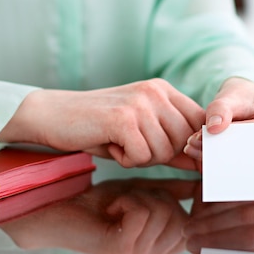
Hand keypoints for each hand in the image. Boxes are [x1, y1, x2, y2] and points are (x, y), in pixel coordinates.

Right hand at [0, 79, 204, 168]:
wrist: (52, 115)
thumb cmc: (99, 128)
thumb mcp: (141, 132)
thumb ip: (173, 144)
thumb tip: (201, 163)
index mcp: (164, 90)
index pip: (200, 121)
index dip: (193, 145)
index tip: (178, 157)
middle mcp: (155, 91)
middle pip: (185, 140)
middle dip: (163, 155)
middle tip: (135, 148)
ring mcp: (140, 103)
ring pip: (164, 151)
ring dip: (142, 158)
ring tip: (120, 144)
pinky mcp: (123, 118)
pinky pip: (142, 155)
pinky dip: (126, 160)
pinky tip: (110, 145)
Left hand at [0, 179, 197, 253]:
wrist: (64, 207)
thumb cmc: (102, 201)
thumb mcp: (148, 192)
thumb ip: (176, 191)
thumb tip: (204, 181)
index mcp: (162, 249)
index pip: (193, 223)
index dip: (179, 201)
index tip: (154, 194)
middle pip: (181, 217)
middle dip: (157, 197)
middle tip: (130, 201)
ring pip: (163, 213)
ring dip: (139, 198)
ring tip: (120, 205)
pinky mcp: (122, 250)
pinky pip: (143, 214)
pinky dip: (127, 200)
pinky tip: (112, 209)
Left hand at [184, 77, 253, 171]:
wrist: (252, 106)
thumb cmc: (246, 98)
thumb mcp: (231, 95)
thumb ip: (220, 108)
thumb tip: (214, 128)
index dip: (238, 134)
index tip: (208, 133)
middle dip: (227, 150)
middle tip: (194, 145)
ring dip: (225, 162)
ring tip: (198, 150)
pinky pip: (251, 175)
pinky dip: (229, 168)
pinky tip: (208, 160)